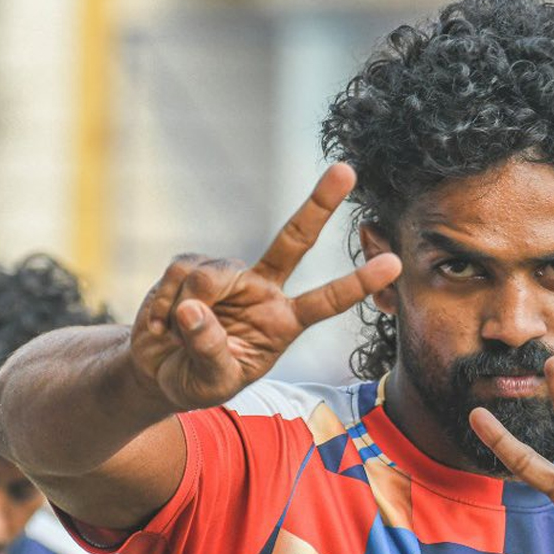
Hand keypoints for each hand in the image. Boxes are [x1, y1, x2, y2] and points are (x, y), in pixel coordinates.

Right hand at [130, 163, 401, 409]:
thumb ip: (210, 350)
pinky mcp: (193, 264)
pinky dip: (164, 302)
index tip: (394, 263)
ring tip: (177, 335)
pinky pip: (179, 273)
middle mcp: (264, 290)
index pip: (327, 301)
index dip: (358, 282)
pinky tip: (162, 322)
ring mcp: (230, 274)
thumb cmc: (196, 380)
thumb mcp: (211, 383)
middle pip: (294, 240)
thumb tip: (194, 308)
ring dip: (187, 308)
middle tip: (346, 169)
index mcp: (283, 322)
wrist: (159, 372)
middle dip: (319, 203)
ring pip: (213, 274)